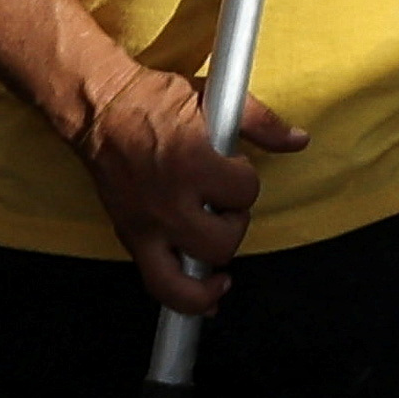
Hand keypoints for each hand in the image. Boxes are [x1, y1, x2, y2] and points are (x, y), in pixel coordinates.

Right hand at [83, 67, 302, 318]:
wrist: (100, 108)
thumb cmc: (155, 100)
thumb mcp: (215, 97)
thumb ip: (262, 123)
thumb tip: (298, 140)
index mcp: (191, 164)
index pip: (244, 193)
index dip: (247, 182)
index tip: (234, 168)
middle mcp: (166, 203)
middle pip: (221, 243)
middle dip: (233, 224)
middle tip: (224, 205)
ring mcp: (144, 226)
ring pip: (187, 279)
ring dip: (211, 263)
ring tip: (216, 245)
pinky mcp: (128, 237)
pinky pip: (158, 284)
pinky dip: (185, 299)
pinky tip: (207, 300)